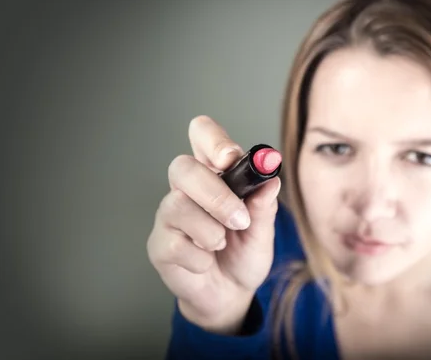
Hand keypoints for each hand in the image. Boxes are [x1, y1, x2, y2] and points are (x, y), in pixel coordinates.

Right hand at [147, 115, 280, 332]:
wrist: (231, 295)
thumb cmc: (243, 254)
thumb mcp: (263, 231)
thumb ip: (264, 206)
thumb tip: (271, 180)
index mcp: (215, 174)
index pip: (202, 134)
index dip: (213, 140)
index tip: (231, 159)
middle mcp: (187, 189)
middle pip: (181, 167)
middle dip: (215, 193)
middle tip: (240, 218)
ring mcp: (169, 216)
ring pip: (178, 205)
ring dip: (211, 230)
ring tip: (223, 244)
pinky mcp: (160, 245)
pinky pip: (175, 244)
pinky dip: (200, 257)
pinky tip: (205, 262)